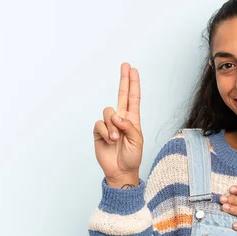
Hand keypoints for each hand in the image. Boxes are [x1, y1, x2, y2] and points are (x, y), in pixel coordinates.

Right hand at [93, 62, 143, 181]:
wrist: (120, 170)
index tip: (133, 70)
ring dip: (113, 126)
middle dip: (123, 80)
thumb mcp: (137, 141)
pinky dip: (105, 132)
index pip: (133, 98)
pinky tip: (109, 140)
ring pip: (108, 111)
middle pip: (121, 95)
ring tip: (116, 139)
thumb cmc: (132, 157)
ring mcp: (109, 124)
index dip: (133, 84)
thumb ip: (129, 126)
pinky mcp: (99, 132)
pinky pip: (99, 124)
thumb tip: (117, 116)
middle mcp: (121, 119)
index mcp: (133, 120)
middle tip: (125, 65)